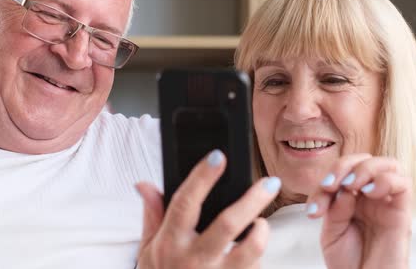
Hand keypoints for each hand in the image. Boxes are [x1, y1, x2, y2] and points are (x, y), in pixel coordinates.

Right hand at [135, 150, 280, 268]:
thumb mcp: (147, 249)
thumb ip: (152, 215)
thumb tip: (145, 184)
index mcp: (170, 242)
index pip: (185, 203)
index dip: (202, 177)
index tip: (218, 156)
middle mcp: (193, 259)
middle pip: (228, 224)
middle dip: (253, 199)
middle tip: (270, 182)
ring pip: (250, 250)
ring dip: (261, 231)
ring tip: (261, 223)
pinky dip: (259, 257)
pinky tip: (253, 251)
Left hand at [306, 154, 411, 268]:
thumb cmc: (349, 262)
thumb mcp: (331, 233)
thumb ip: (336, 209)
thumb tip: (346, 189)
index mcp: (352, 196)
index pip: (342, 171)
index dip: (326, 180)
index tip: (314, 206)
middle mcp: (371, 196)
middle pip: (365, 159)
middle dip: (343, 165)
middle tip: (330, 185)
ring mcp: (387, 202)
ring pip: (388, 164)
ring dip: (365, 168)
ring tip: (350, 186)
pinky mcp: (402, 213)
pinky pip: (404, 184)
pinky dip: (385, 180)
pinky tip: (369, 192)